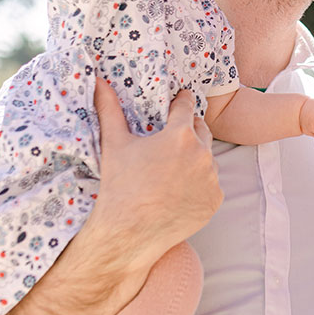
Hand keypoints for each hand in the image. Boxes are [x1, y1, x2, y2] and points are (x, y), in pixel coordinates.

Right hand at [89, 81, 221, 273]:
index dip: (180, 102)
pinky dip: (199, 184)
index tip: (177, 102)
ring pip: (207, 158)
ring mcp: (211, 178)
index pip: (187, 106)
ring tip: (173, 168)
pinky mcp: (214, 200)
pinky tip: (179, 190)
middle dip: (189, 130)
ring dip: (195, 157)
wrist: (129, 233)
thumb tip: (98, 81)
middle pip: (201, 130)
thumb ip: (110, 109)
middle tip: (171, 138)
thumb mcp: (114, 144)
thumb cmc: (120, 186)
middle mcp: (202, 153)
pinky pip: (211, 184)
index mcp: (180, 134)